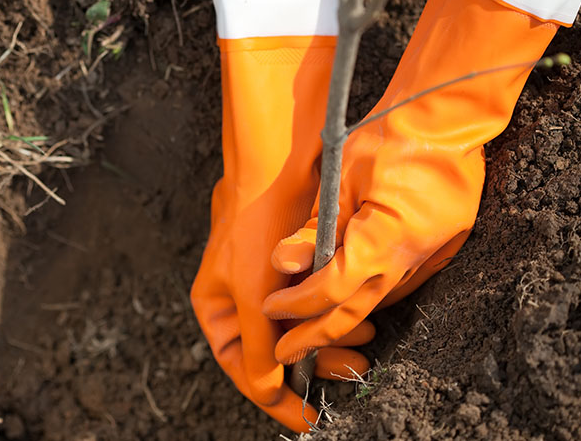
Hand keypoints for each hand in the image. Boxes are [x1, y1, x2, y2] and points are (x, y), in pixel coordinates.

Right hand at [191, 33, 372, 431]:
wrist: (278, 165)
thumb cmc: (254, 228)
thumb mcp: (253, 297)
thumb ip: (259, 348)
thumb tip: (269, 389)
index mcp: (218, 311)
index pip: (243, 369)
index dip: (276, 398)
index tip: (309, 419)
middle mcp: (242, 303)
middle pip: (276, 355)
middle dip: (314, 367)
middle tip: (348, 374)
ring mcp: (270, 287)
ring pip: (302, 334)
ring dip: (331, 343)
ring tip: (363, 348)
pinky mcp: (297, 271)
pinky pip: (318, 310)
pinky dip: (337, 320)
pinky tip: (361, 323)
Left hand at [261, 0, 558, 364]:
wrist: (448, 118)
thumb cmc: (390, 138)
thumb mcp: (340, 179)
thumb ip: (312, 229)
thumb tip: (283, 265)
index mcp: (384, 242)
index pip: (330, 290)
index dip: (297, 305)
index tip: (271, 308)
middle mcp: (410, 259)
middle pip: (355, 312)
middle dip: (316, 335)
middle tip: (286, 353)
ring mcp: (430, 257)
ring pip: (378, 301)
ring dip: (342, 318)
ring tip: (308, 330)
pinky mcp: (439, 249)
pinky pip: (397, 284)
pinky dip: (368, 295)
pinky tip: (347, 299)